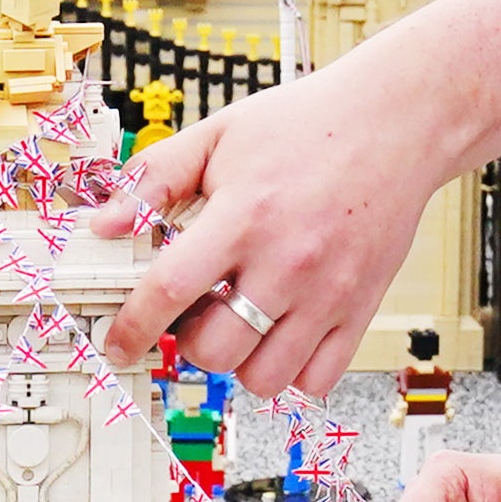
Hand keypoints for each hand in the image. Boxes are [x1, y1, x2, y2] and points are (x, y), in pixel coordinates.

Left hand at [103, 70, 462, 400]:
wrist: (396, 122)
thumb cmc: (307, 126)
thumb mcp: (218, 134)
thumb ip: (153, 178)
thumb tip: (104, 223)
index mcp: (244, 215)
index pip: (170, 290)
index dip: (133, 326)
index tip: (119, 342)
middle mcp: (288, 262)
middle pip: (215, 350)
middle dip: (189, 342)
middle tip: (197, 312)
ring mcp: (329, 293)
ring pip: (264, 378)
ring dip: (239, 361)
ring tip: (241, 322)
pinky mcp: (360, 308)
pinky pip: (316, 379)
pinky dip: (291, 372)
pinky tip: (281, 334)